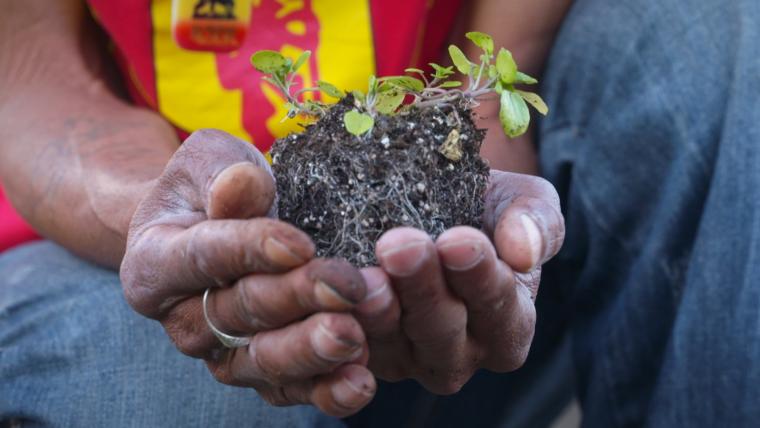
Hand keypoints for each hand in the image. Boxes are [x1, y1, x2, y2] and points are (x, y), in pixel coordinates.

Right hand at [120, 129, 375, 416]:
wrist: (214, 224)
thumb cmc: (212, 186)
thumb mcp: (209, 161)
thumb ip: (221, 173)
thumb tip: (243, 184)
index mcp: (154, 263)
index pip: (202, 257)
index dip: (250, 250)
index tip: (300, 244)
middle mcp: (183, 318)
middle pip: (239, 312)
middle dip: (297, 299)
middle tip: (346, 287)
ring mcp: (220, 351)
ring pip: (263, 361)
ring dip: (311, 352)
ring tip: (354, 337)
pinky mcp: (260, 372)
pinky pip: (289, 389)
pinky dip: (324, 389)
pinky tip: (359, 381)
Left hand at [354, 170, 563, 393]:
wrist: (430, 202)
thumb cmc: (485, 206)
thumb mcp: (523, 201)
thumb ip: (538, 223)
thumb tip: (525, 251)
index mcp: (508, 326)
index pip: (500, 308)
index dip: (481, 276)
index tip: (459, 240)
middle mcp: (460, 354)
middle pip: (442, 330)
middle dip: (423, 288)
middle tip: (402, 245)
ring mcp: (408, 358)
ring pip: (393, 343)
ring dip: (379, 310)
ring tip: (367, 275)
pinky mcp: (364, 352)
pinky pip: (351, 343)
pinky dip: (341, 320)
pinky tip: (329, 290)